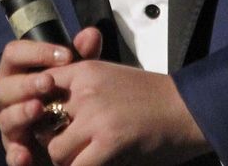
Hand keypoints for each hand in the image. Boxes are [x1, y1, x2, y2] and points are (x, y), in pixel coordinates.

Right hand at [0, 29, 103, 165]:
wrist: (70, 133)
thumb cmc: (67, 96)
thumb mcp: (78, 75)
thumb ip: (82, 56)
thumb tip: (91, 34)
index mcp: (17, 72)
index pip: (14, 53)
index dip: (36, 52)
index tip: (66, 55)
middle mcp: (7, 96)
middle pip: (4, 86)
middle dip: (26, 84)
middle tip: (49, 82)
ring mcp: (8, 124)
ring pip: (6, 117)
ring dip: (20, 113)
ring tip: (38, 109)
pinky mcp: (15, 150)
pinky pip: (11, 153)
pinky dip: (16, 155)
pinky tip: (26, 155)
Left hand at [40, 57, 209, 165]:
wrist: (189, 108)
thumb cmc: (153, 97)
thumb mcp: (111, 78)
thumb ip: (81, 89)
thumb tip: (53, 114)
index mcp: (84, 71)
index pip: (40, 90)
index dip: (38, 114)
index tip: (48, 128)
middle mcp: (84, 90)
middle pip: (42, 124)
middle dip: (51, 143)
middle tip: (67, 152)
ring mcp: (96, 116)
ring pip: (56, 150)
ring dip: (66, 161)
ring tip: (83, 161)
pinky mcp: (109, 141)